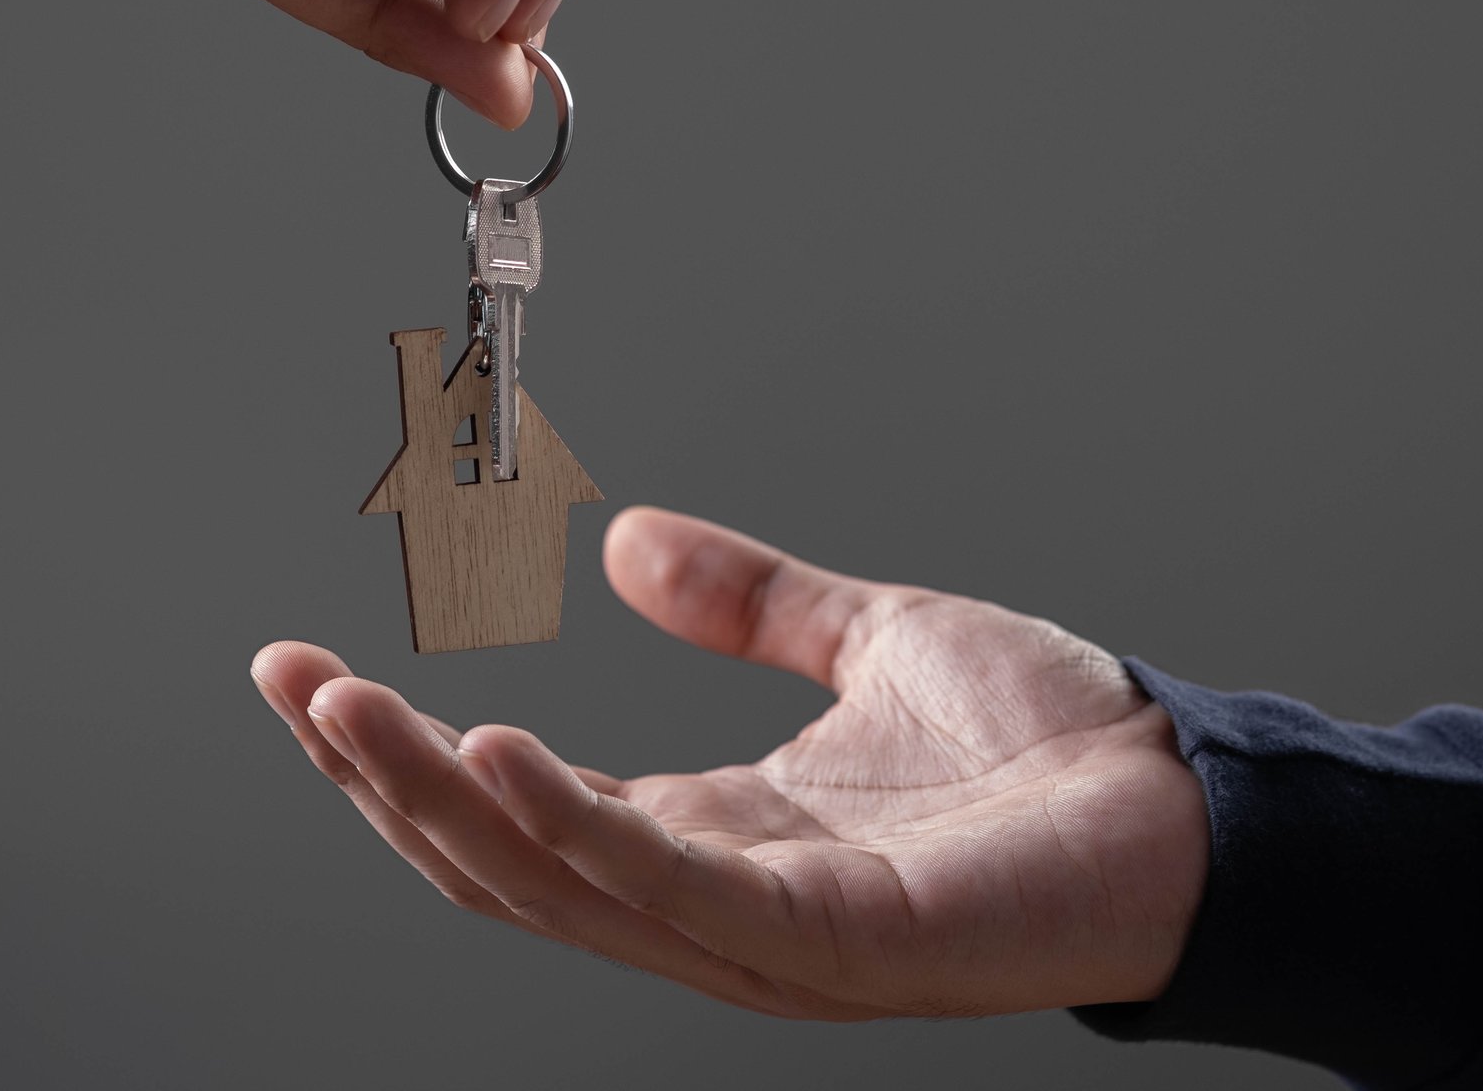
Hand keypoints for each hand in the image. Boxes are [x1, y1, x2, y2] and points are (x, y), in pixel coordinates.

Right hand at [252, 508, 1209, 1018]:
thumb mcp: (866, 640)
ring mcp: (772, 935)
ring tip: (346, 711)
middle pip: (506, 861)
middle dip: (384, 777)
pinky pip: (676, 894)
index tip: (312, 670)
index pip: (520, 813)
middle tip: (292, 683)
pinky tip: (496, 750)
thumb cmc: (1051, 749)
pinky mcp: (840, 942)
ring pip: (559, 890)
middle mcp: (719, 900)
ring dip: (437, 801)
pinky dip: (573, 830)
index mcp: (715, 835)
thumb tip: (623, 540)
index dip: (409, 749)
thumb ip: (747, 600)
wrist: (1190, 802)